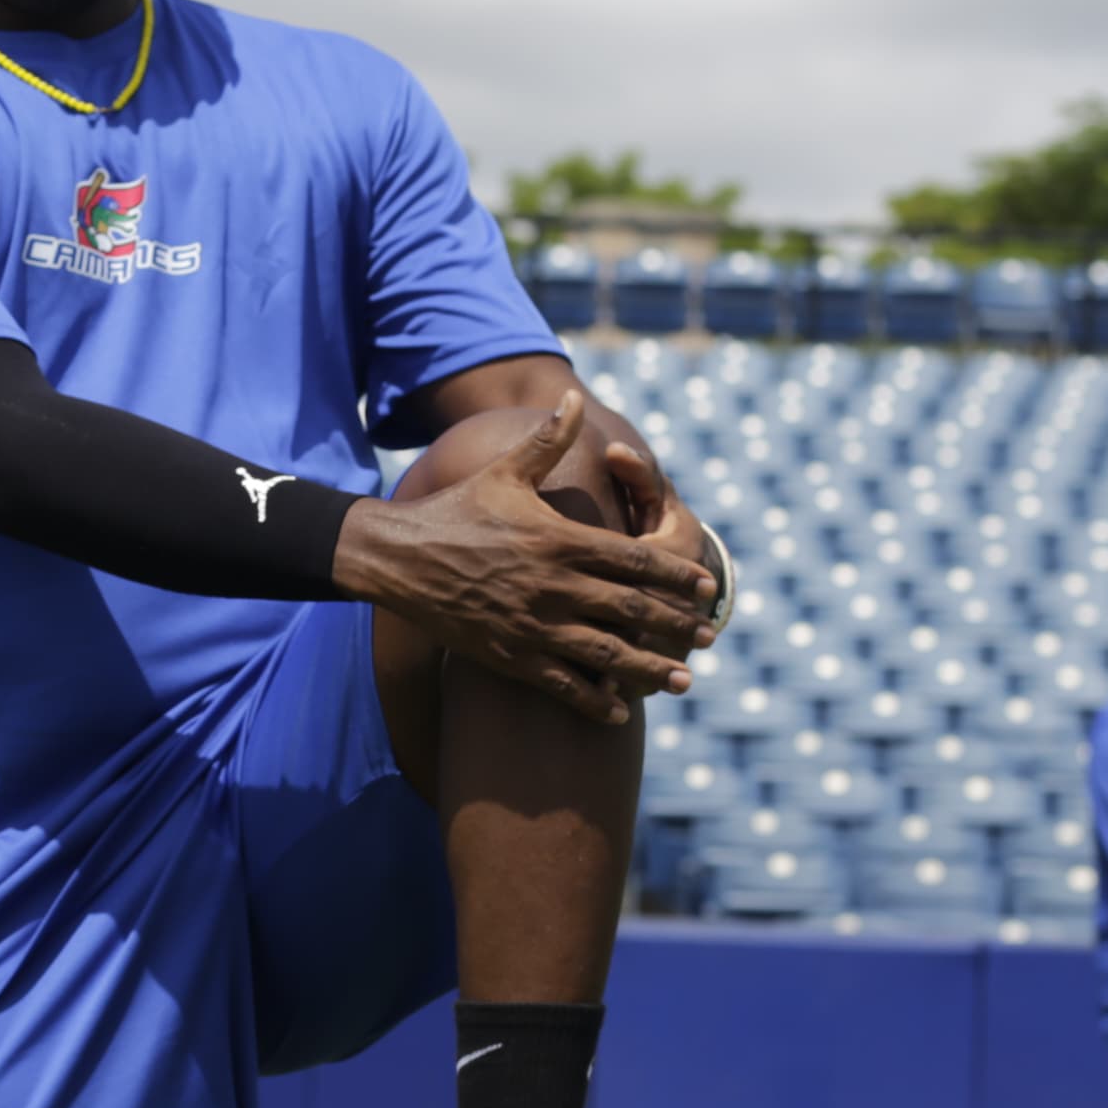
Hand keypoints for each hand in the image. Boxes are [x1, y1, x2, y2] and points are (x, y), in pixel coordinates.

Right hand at [336, 391, 719, 722]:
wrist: (397, 557)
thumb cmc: (455, 510)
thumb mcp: (505, 471)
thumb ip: (548, 440)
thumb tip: (573, 396)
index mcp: (558, 540)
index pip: (633, 560)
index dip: (674, 574)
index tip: (704, 585)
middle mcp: (552, 585)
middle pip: (630, 609)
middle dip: (675, 624)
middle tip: (710, 634)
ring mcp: (531, 624)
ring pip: (605, 653)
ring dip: (649, 669)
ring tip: (683, 681)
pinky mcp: (509, 655)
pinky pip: (562, 684)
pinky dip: (594, 701)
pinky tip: (621, 711)